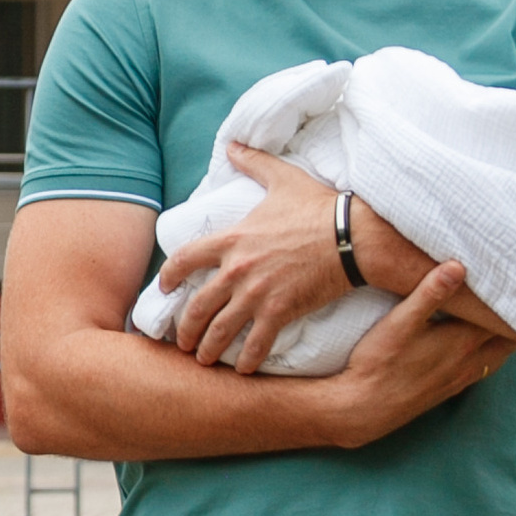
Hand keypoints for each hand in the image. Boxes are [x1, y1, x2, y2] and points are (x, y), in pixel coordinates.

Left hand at [161, 146, 356, 372]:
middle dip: (185, 327)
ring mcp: (257, 293)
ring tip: (202, 360)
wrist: (352, 236)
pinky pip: (256, 344)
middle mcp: (238, 269)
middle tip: (181, 340)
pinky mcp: (280, 311)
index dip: (168, 276)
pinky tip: (241, 371)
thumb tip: (233, 144)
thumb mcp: (282, 178)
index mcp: (233, 238)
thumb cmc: (318, 207)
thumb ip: (254, 162)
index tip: (163, 289)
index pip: (185, 259)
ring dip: (208, 349)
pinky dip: (246, 361)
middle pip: (197, 305)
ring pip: (220, 330)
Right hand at [323, 260, 515, 446]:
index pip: (504, 316)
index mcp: (464, 341)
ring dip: (504, 336)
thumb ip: (430, 293)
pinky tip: (477, 344)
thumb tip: (458, 265)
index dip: (513, 296)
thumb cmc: (379, 364)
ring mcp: (461, 379)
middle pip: (510, 338)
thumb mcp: (400, 322)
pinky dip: (490, 352)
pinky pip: (483, 367)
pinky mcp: (449, 389)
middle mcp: (470, 362)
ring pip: (499, 355)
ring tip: (503, 315)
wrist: (362, 410)